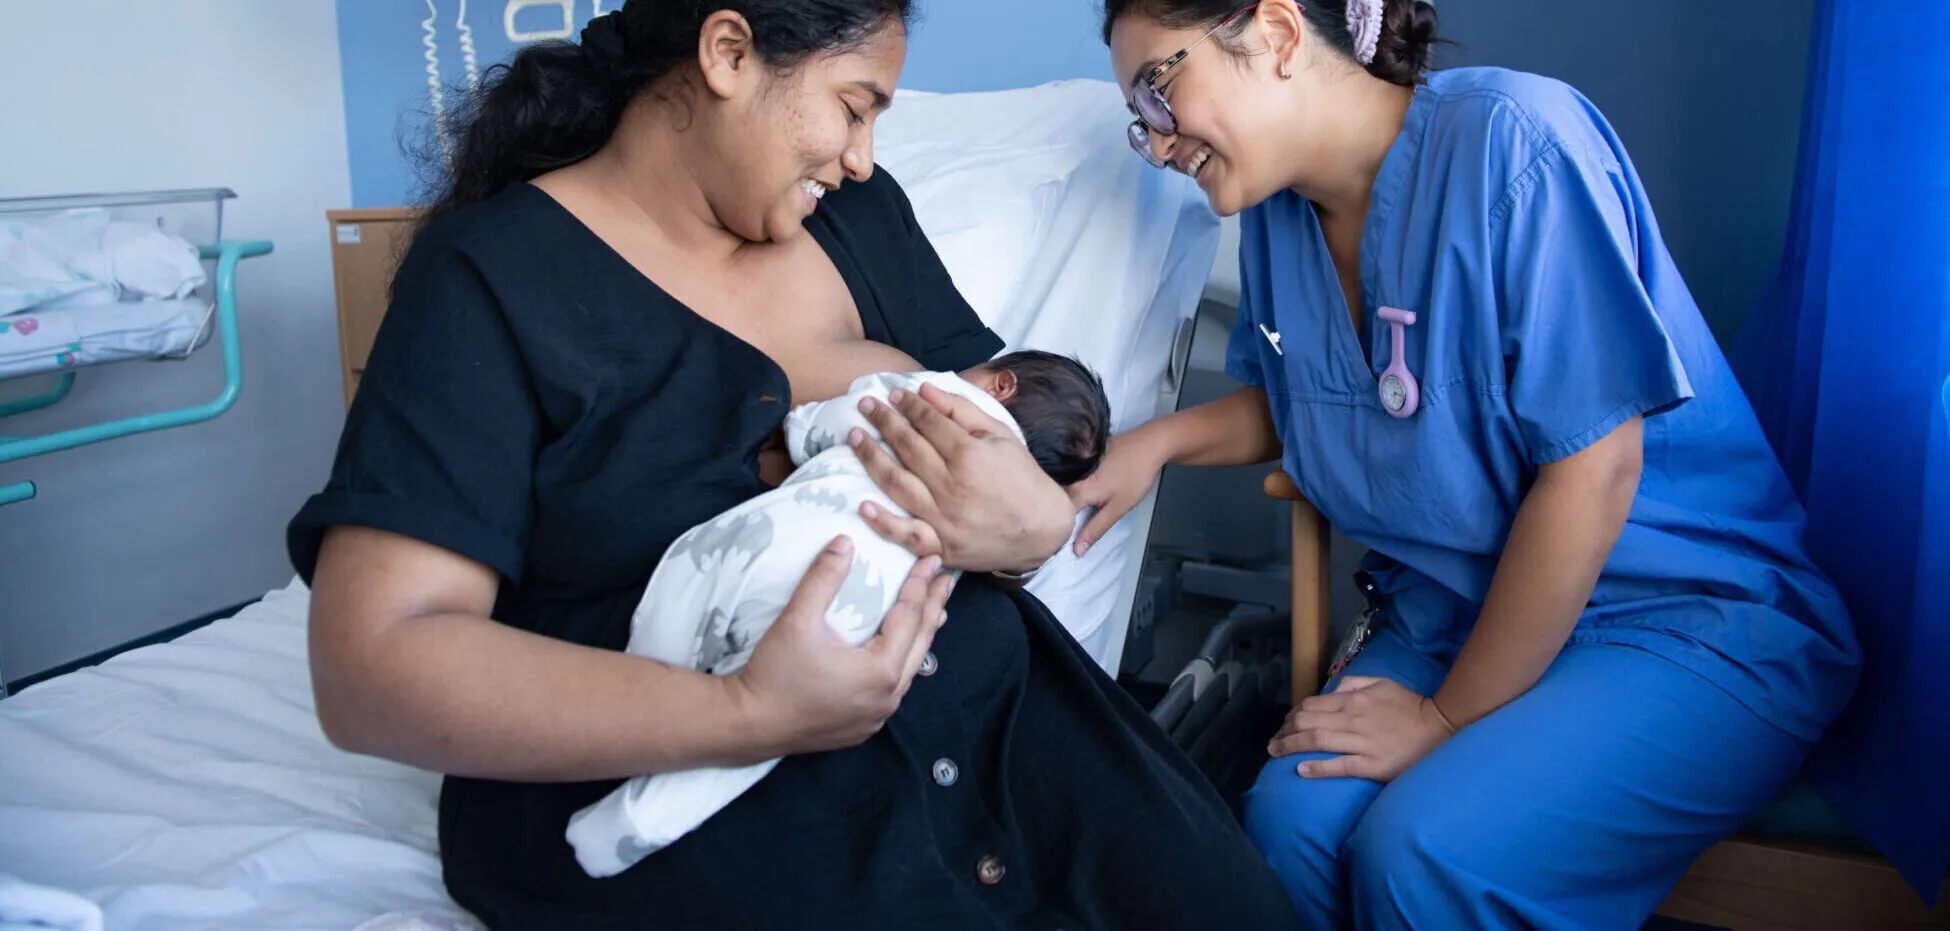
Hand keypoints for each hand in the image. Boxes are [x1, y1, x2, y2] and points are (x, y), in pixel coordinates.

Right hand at [730, 536, 951, 755]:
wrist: (749, 724)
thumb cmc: (775, 673)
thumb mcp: (798, 620)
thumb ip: (824, 578)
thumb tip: (844, 542)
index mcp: (881, 669)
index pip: (908, 617)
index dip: (919, 585)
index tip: (932, 561)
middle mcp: (888, 696)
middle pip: (920, 643)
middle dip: (933, 608)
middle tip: (946, 581)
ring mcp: (877, 716)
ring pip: (910, 668)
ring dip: (921, 637)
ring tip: (935, 614)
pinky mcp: (863, 726)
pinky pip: (894, 689)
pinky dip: (903, 664)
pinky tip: (899, 656)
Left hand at [851, 384, 1071, 572]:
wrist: (1043, 531)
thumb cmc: (1024, 479)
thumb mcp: (1002, 436)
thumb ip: (963, 411)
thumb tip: (926, 390)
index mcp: (970, 455)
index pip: (928, 423)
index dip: (908, 405)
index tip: (894, 393)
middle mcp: (952, 486)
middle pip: (907, 447)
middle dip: (884, 421)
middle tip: (865, 405)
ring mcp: (944, 518)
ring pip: (897, 484)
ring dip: (871, 458)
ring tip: (855, 437)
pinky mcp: (941, 546)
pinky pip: (906, 535)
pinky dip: (883, 523)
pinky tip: (862, 506)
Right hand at [1066, 429, 1170, 556]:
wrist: (1150, 442)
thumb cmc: (1135, 475)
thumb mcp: (1118, 507)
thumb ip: (1096, 528)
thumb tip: (1077, 550)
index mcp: (1077, 489)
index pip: (1058, 514)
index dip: (1059, 529)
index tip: (1061, 540)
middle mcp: (1071, 475)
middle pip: (1059, 500)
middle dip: (1061, 514)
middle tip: (1068, 526)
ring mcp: (1075, 463)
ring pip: (1064, 487)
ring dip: (1066, 500)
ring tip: (1074, 509)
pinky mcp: (1081, 455)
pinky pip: (1071, 475)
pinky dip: (1073, 485)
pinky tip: (1080, 489)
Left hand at [1267, 676, 1457, 782]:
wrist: (1440, 728)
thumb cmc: (1409, 707)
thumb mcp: (1382, 683)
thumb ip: (1354, 683)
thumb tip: (1330, 691)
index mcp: (1354, 699)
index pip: (1311, 705)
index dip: (1292, 715)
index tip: (1284, 725)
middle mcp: (1354, 719)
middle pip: (1308, 722)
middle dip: (1285, 732)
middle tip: (1274, 742)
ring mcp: (1363, 742)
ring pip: (1318, 742)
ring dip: (1291, 747)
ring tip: (1275, 753)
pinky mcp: (1372, 764)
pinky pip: (1340, 766)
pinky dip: (1317, 768)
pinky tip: (1300, 770)